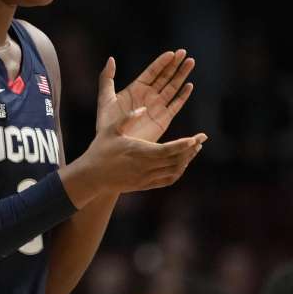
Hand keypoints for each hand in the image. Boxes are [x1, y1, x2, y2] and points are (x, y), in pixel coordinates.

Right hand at [61, 105, 207, 206]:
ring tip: (194, 150)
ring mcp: (146, 178)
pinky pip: (167, 180)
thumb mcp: (111, 129)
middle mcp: (146, 167)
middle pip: (176, 161)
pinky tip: (182, 164)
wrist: (91, 176)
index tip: (196, 137)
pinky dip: (178, 172)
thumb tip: (144, 108)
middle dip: (191, 150)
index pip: (169, 150)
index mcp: (140, 152)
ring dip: (186, 161)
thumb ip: (128, 117)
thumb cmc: (100, 150)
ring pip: (174, 171)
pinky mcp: (145, 185)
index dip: (185, 144)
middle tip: (201, 139)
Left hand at [96, 49, 195, 141]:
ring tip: (190, 62)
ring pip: (172, 88)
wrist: (114, 145)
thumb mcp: (105, 98)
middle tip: (184, 53)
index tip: (171, 53)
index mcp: (136, 89)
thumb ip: (107, 78)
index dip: (162, 62)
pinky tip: (189, 86)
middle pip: (165, 77)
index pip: (152, 72)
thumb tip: (111, 59)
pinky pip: (175, 106)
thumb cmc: (107, 124)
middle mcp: (149, 96)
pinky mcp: (163, 120)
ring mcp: (157, 107)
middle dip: (175, 65)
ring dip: (181, 76)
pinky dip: (182, 96)